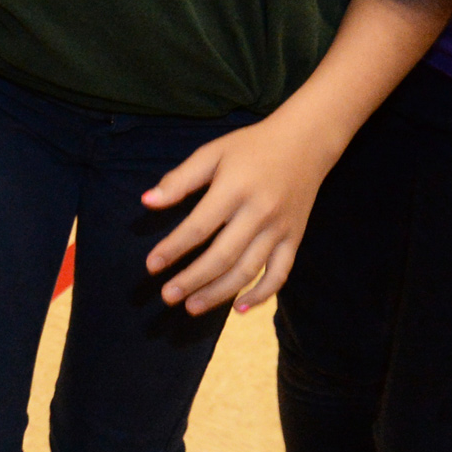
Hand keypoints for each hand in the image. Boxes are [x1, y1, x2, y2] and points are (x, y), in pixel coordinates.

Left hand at [141, 113, 338, 315]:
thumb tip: (146, 202)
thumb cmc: (250, 147)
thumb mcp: (211, 153)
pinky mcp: (295, 239)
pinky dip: (262, 294)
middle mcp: (259, 214)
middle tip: (168, 297)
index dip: (173, 249)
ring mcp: (280, 230)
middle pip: (223, 256)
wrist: (305, 143)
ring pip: (249, 270)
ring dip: (220, 293)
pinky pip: (280, 274)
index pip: (199, 227)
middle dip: (193, 280)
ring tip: (192, 307)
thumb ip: (179, 180)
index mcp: (234, 190)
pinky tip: (240, 309)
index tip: (151, 266)